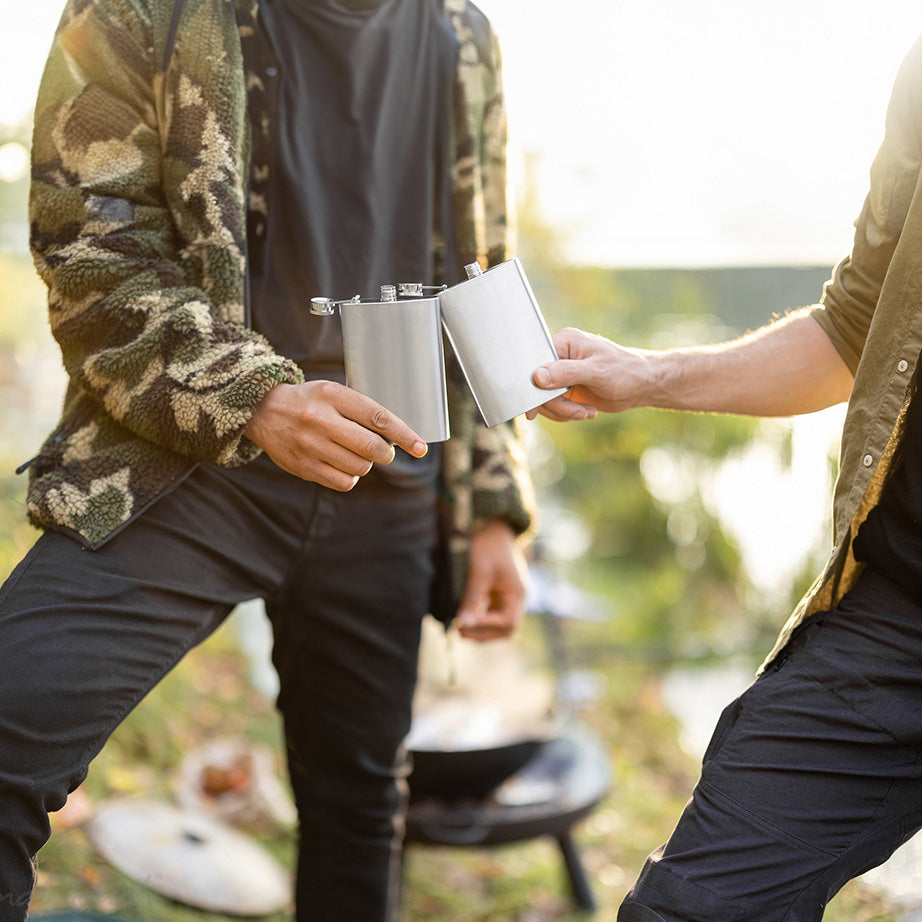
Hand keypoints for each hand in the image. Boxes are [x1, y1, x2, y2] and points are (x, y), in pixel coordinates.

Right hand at [245, 381, 426, 489]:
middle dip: (386, 453)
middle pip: (372, 447)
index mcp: (332, 395)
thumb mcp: (333, 392)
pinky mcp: (304, 467)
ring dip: (366, 464)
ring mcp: (311, 445)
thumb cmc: (309, 402)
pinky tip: (343, 465)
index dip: (403, 434)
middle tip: (384, 451)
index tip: (420, 447)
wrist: (262, 412)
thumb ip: (361, 409)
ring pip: (360, 466)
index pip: (378, 417)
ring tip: (355, 453)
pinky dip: (351, 477)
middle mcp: (321, 420)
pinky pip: (344, 482)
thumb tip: (398, 435)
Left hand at [454, 520, 527, 641]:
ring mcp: (509, 598)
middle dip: (483, 634)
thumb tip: (463, 623)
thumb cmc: (489, 546)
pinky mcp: (499, 595)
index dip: (487, 626)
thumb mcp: (480, 571)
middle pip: (506, 629)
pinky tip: (463, 618)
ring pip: (499, 626)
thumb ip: (473, 598)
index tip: (466, 622)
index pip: (507, 622)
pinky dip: (479, 620)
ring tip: (459, 628)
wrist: (495, 528)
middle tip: (460, 632)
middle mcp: (516, 599)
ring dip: (481, 630)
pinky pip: (492, 615)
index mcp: (517, 594)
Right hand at [527, 327, 648, 420]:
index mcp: (564, 342)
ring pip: (544, 399)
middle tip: (578, 412)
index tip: (533, 408)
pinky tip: (587, 411)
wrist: (641, 386)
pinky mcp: (566, 390)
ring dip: (564, 411)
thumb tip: (537, 376)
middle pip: (538, 385)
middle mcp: (559, 356)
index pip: (535, 362)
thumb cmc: (625, 371)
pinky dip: (567, 414)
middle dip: (556, 404)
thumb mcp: (596, 371)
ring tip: (587, 412)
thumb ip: (566, 372)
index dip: (532, 386)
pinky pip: (554, 406)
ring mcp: (562, 374)